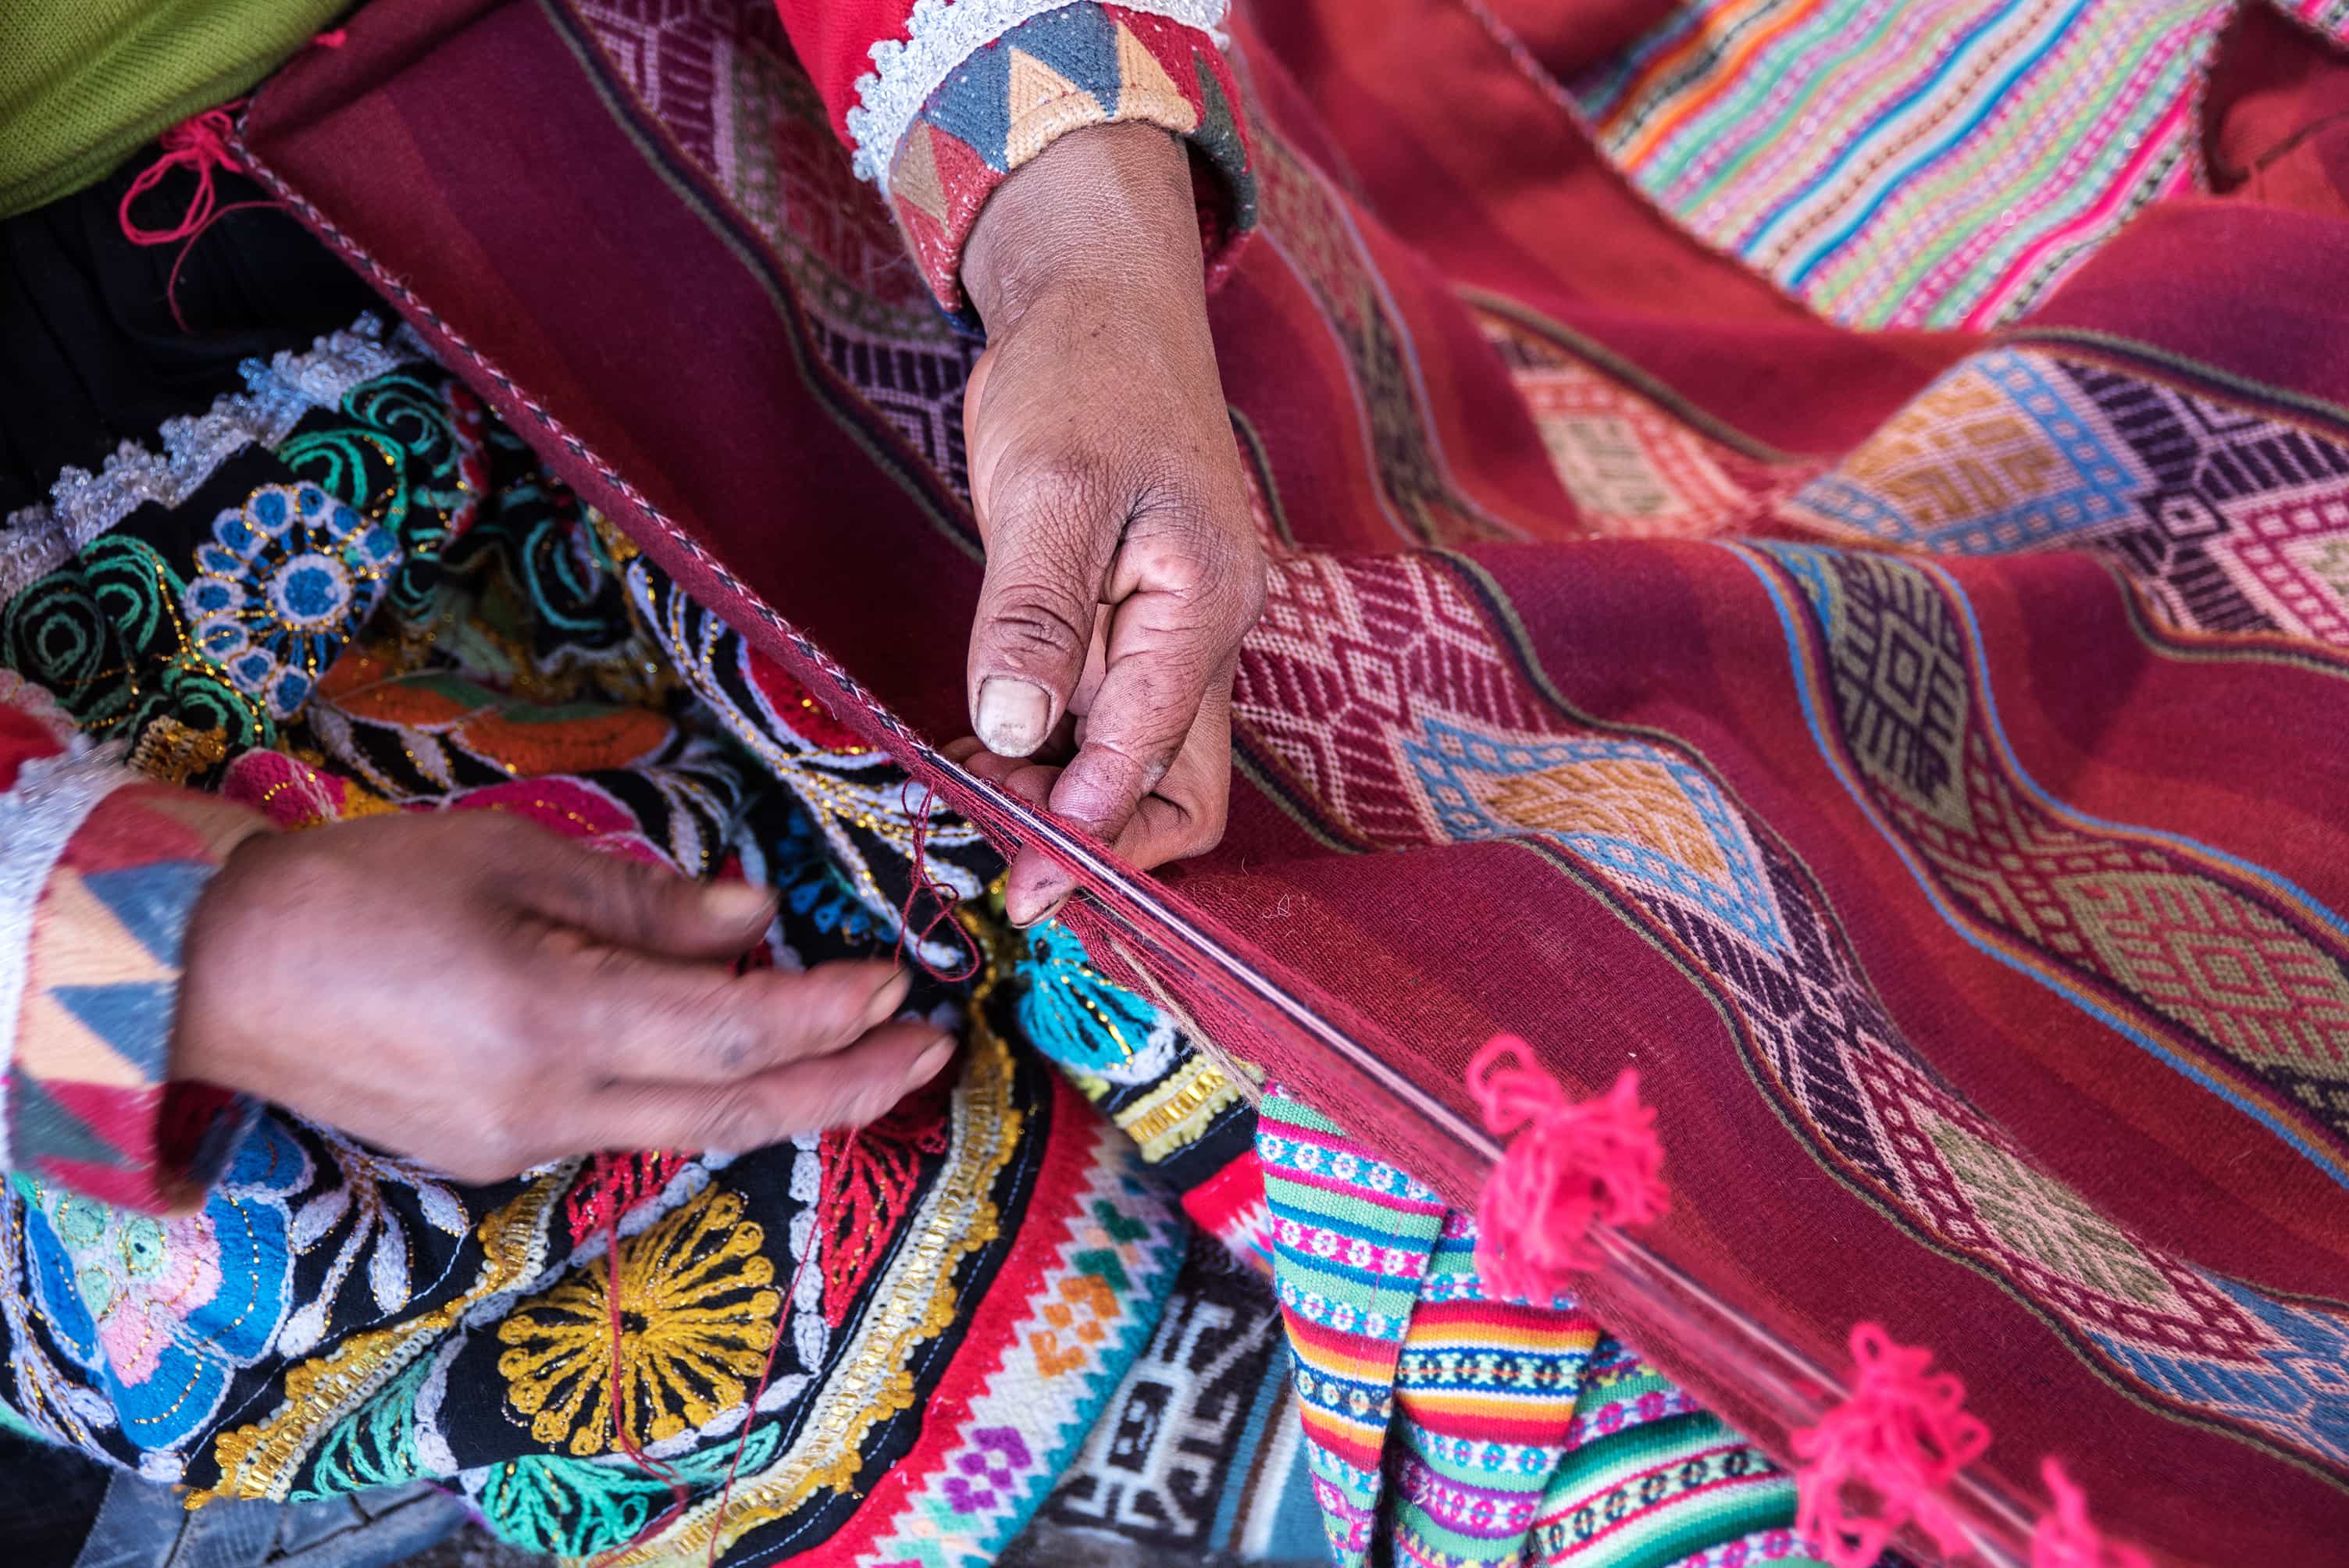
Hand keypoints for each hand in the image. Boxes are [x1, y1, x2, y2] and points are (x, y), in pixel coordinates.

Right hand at [173, 812, 952, 1183]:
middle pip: (737, 1110)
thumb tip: (757, 923)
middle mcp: (549, 1105)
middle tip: (933, 1051)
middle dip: (849, 1085)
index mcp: (552, 1021)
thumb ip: (648, 904)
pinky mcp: (500, 1153)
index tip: (900, 983)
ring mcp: (524, 1144)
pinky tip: (743, 1055)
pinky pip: (634, 1127)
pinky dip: (706, 1093)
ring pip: (693, 1129)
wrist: (220, 974)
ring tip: (868, 1055)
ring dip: (788, 1095)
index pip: (736, 1032)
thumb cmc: (360, 891)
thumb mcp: (513, 861)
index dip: (832, 1013)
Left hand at [956, 121, 1265, 925]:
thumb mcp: (1048, 488)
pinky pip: (1101, 717)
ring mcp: (1166, 633)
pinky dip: (1047, 753)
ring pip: (1136, 761)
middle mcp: (1200, 636)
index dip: (1094, 835)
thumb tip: (1013, 730)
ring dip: (1062, 800)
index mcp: (1204, 607)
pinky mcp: (1125, 623)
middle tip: (997, 858)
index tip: (1023, 885)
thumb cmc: (1084, 377)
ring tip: (970, 798)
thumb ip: (1033, 613)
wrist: (1100, 302)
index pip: (1161, 760)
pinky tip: (981, 752)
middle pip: (1180, 789)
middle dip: (1096, 841)